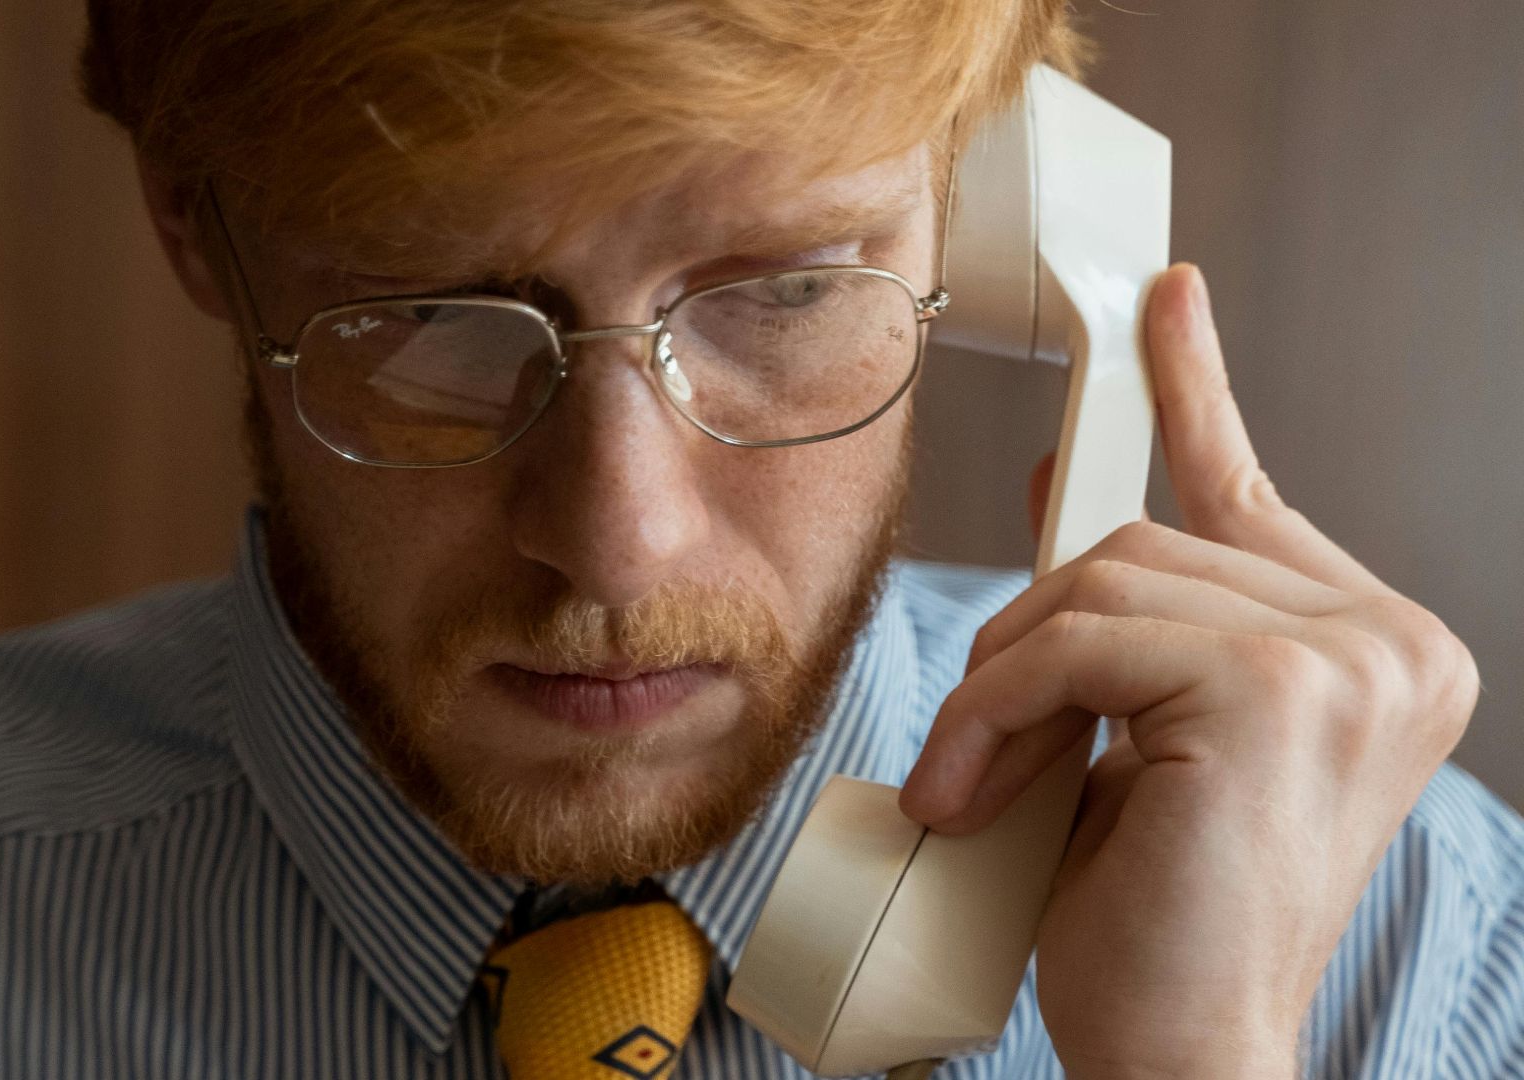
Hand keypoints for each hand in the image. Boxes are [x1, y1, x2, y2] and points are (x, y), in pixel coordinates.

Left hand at [897, 264, 1480, 1078]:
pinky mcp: (1277, 689)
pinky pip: (1074, 644)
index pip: (1252, 495)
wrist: (1185, 1050)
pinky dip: (993, 714)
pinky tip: (969, 796)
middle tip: (972, 750)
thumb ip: (1125, 622)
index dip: (1194, 391)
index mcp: (1375, 649)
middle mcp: (1390, 641)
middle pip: (1142, 543)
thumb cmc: (1159, 918)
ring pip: (1099, 583)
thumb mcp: (1134, 738)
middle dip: (1027, 643)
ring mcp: (1349, 659)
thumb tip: (1066, 497)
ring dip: (1001, 687)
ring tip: (969, 790)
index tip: (1164, 301)